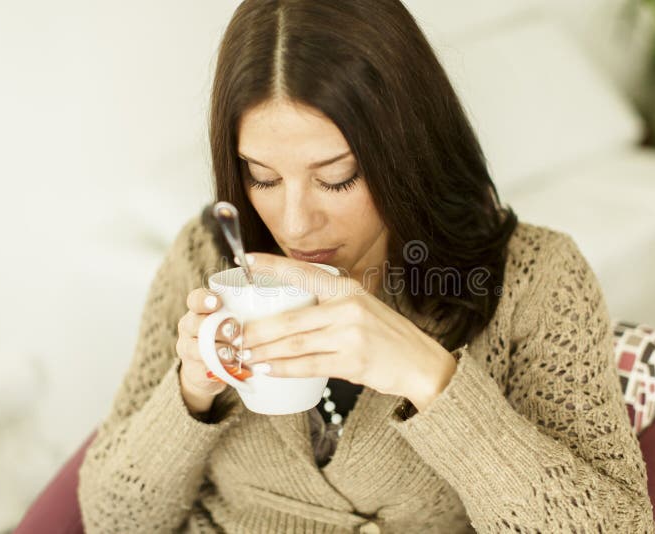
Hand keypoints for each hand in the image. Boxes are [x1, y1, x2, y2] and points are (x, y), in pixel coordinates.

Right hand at [176, 288, 251, 413]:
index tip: (217, 302)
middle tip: (234, 330)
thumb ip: (244, 311)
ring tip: (232, 353)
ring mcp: (188, 349)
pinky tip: (229, 369)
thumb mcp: (233, 320)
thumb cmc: (227, 337)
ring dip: (216, 350)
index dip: (204, 300)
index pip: (195, 300)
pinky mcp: (192, 370)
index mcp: (199, 311)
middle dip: (216, 327)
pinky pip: (200, 370)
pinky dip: (215, 370)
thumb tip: (275, 299)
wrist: (207, 369)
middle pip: (194, 323)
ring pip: (195, 348)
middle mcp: (190, 327)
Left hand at [237, 253, 457, 410]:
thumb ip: (330, 306)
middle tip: (233, 335)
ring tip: (242, 354)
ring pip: (294, 344)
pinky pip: (308, 365)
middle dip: (256, 329)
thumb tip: (287, 311)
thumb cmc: (386, 336)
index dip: (272, 266)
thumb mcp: (361, 308)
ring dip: (264, 351)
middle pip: (290, 319)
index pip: (303, 272)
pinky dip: (282, 368)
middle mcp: (348, 308)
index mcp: (347, 289)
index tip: (245, 261)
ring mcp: (350, 335)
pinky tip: (266, 368)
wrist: (421, 362)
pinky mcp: (352, 362)